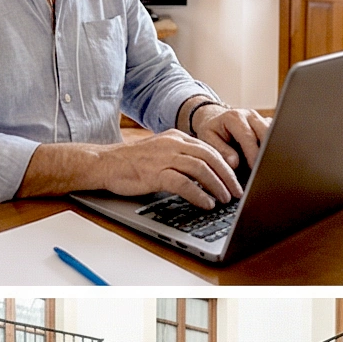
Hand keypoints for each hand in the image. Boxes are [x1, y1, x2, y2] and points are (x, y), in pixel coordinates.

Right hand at [99, 128, 244, 207]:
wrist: (104, 164)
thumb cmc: (133, 163)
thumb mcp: (162, 153)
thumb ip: (183, 158)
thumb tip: (208, 175)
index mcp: (176, 137)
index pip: (210, 149)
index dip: (227, 166)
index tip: (237, 181)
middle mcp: (172, 143)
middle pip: (210, 157)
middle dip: (227, 177)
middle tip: (238, 193)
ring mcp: (163, 157)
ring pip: (201, 169)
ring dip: (217, 186)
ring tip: (225, 200)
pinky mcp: (155, 173)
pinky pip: (184, 183)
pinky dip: (199, 194)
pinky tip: (207, 203)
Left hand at [188, 102, 269, 174]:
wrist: (215, 120)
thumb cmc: (212, 132)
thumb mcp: (208, 139)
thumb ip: (220, 150)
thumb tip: (234, 163)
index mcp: (234, 117)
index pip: (248, 137)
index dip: (253, 155)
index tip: (256, 170)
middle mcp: (250, 115)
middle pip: (267, 132)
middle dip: (268, 152)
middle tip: (266, 170)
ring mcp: (261, 119)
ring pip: (275, 133)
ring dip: (274, 149)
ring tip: (270, 166)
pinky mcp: (268, 124)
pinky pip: (277, 135)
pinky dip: (277, 147)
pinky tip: (274, 160)